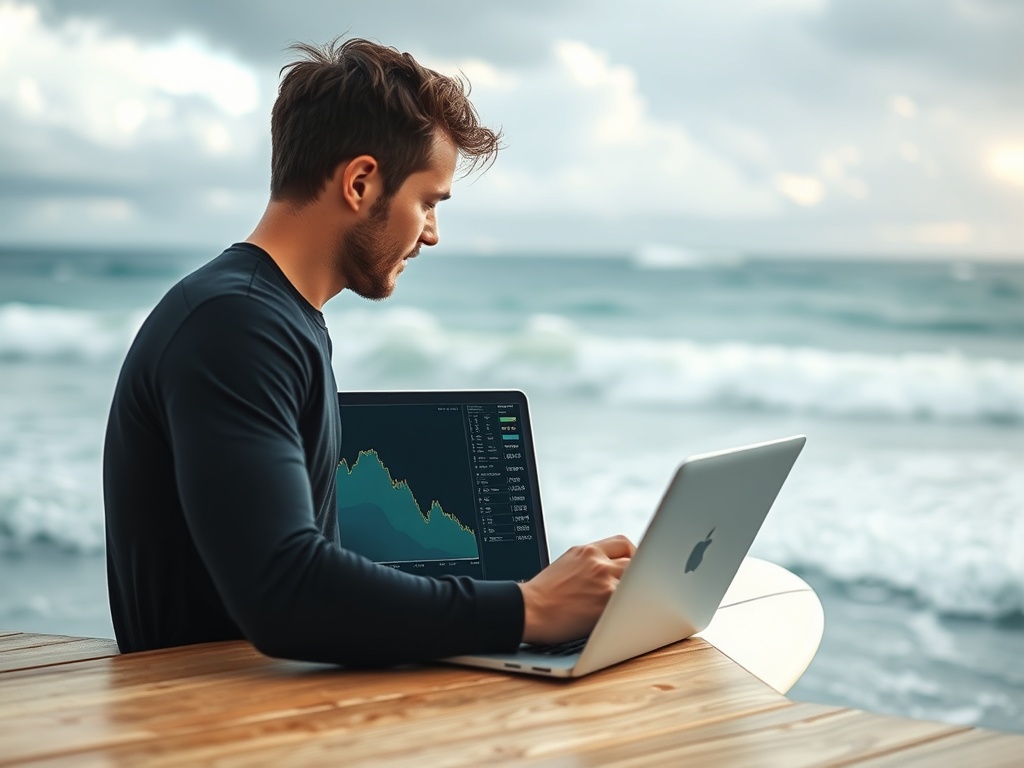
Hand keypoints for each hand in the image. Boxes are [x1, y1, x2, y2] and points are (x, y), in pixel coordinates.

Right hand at [518, 535, 635, 644]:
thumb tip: (608, 571)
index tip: (634, 567)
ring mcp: (604, 579)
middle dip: (639, 573)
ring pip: (637, 579)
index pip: (622, 543)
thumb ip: (588, 563)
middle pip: (635, 559)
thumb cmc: (542, 596)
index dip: (633, 555)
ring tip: (631, 604)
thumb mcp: (565, 565)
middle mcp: (596, 561)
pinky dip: (631, 607)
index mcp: (586, 551)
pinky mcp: (606, 601)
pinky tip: (625, 616)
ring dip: (637, 591)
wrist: (527, 611)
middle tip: (637, 588)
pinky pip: (631, 600)